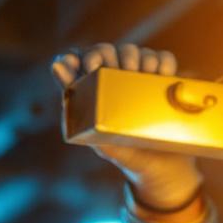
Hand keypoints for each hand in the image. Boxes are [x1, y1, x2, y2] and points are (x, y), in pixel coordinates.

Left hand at [51, 43, 203, 209]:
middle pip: (105, 51)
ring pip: (133, 51)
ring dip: (136, 55)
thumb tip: (59, 78)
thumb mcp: (102, 142)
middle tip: (117, 68)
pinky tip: (162, 74)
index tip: (90, 66)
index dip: (80, 58)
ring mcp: (139, 80)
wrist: (163, 171)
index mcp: (94, 95)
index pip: (78, 63)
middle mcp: (114, 82)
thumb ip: (80, 117)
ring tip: (140, 72)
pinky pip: (163, 60)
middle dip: (108, 54)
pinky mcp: (163, 82)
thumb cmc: (126, 156)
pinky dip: (163, 61)